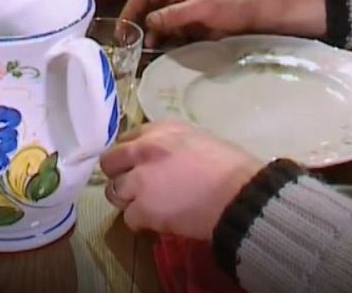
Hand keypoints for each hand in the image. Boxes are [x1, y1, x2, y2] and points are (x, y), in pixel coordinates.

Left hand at [100, 120, 262, 239]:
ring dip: (129, 201)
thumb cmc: (231, 168)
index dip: (131, 156)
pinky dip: (142, 222)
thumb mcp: (199, 140)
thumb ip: (171, 146)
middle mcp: (144, 149)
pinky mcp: (142, 208)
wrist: (241, 195)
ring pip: (114, 191)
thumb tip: (163, 160)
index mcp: (161, 129)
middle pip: (110, 162)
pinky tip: (160, 222)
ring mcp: (140, 179)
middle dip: (120, 176)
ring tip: (151, 207)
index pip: (127, 139)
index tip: (140, 166)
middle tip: (138, 189)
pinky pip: (129, 218)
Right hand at [120, 0, 266, 47]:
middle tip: (125, 42)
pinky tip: (155, 51)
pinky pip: (167, 32)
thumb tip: (147, 23)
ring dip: (147, 34)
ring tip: (140, 50)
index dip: (130, 8)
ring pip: (155, 22)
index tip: (122, 27)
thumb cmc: (232, 6)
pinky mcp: (187, 25)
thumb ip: (174, 15)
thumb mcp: (203, 9)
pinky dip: (160, 41)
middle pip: (146, 6)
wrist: (257, 18)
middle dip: (135, 23)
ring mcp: (180, 10)